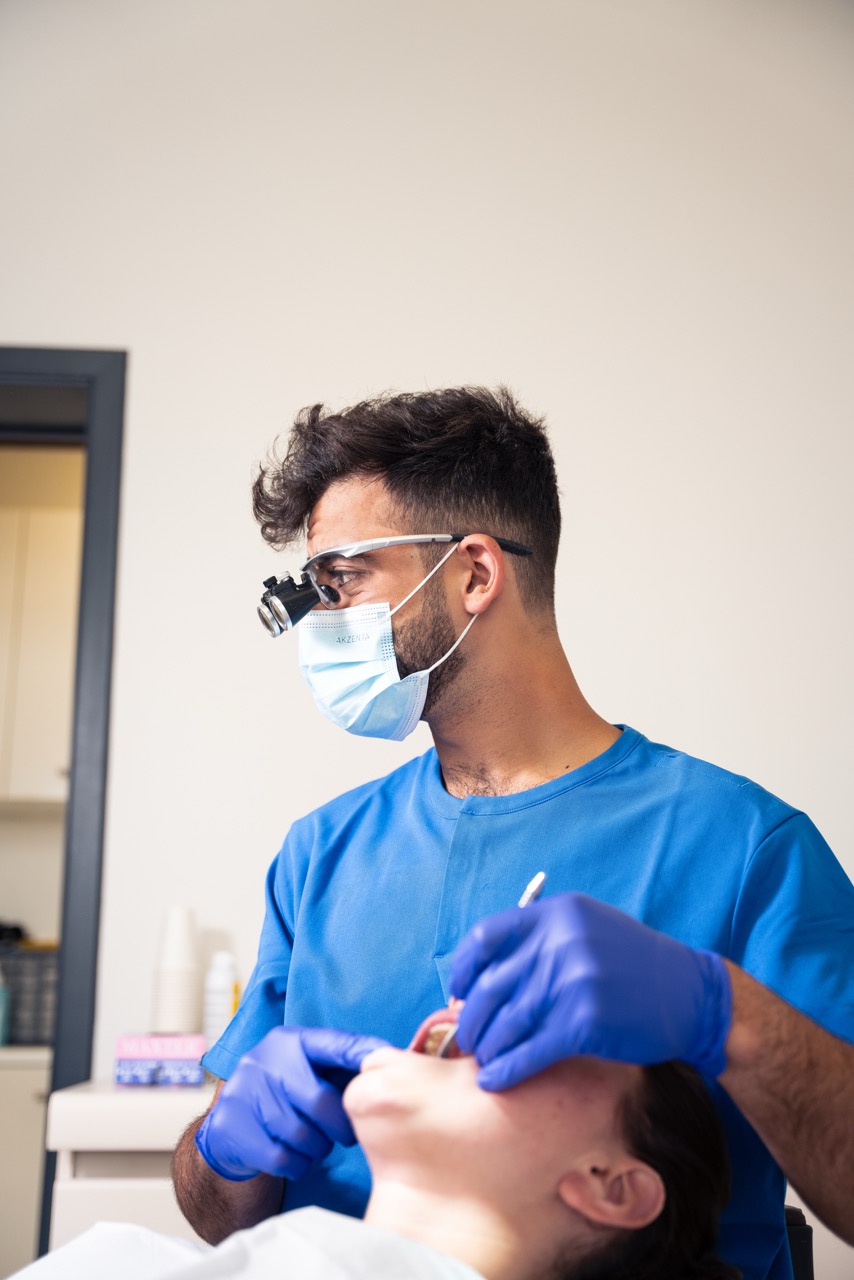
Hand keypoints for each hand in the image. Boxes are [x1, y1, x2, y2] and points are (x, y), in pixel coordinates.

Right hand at [195, 1025, 389, 1180]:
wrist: (230, 1128)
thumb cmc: (285, 1096)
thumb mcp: (307, 1070)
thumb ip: (342, 1066)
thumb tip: (391, 1064)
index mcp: (289, 1042)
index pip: (332, 1044)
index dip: (361, 1054)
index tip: (385, 1063)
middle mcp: (264, 1061)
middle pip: (320, 1101)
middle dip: (340, 1125)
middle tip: (347, 1134)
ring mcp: (244, 1094)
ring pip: (301, 1135)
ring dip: (318, 1147)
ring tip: (316, 1143)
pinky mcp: (233, 1129)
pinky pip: (282, 1158)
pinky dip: (297, 1164)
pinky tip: (296, 1156)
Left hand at [449, 893, 731, 1089]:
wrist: (690, 994)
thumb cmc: (633, 964)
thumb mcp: (587, 929)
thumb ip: (540, 942)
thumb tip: (481, 977)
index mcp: (557, 915)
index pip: (487, 937)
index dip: (464, 967)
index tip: (457, 990)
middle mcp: (561, 942)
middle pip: (491, 985)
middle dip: (472, 1017)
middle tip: (467, 1036)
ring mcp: (573, 982)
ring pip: (507, 1022)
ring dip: (487, 1046)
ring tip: (482, 1059)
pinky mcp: (584, 1023)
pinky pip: (530, 1051)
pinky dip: (507, 1070)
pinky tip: (495, 1080)